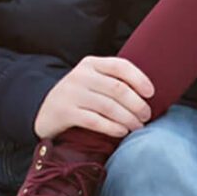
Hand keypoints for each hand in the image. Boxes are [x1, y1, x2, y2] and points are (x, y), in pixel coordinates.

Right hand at [35, 56, 154, 138]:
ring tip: (138, 126)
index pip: (120, 66)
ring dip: (128, 119)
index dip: (139, 79)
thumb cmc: (80, 98)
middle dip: (137, 104)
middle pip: (118, 89)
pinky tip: (122, 132)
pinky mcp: (65, 112)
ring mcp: (71, 93)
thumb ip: (114, 81)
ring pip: (108, 106)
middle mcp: (80, 75)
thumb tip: (149, 94)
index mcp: (91, 63)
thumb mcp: (94, 82)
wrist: (45, 112)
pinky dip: (112, 127)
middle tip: (146, 116)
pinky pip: (95, 121)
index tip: (151, 93)